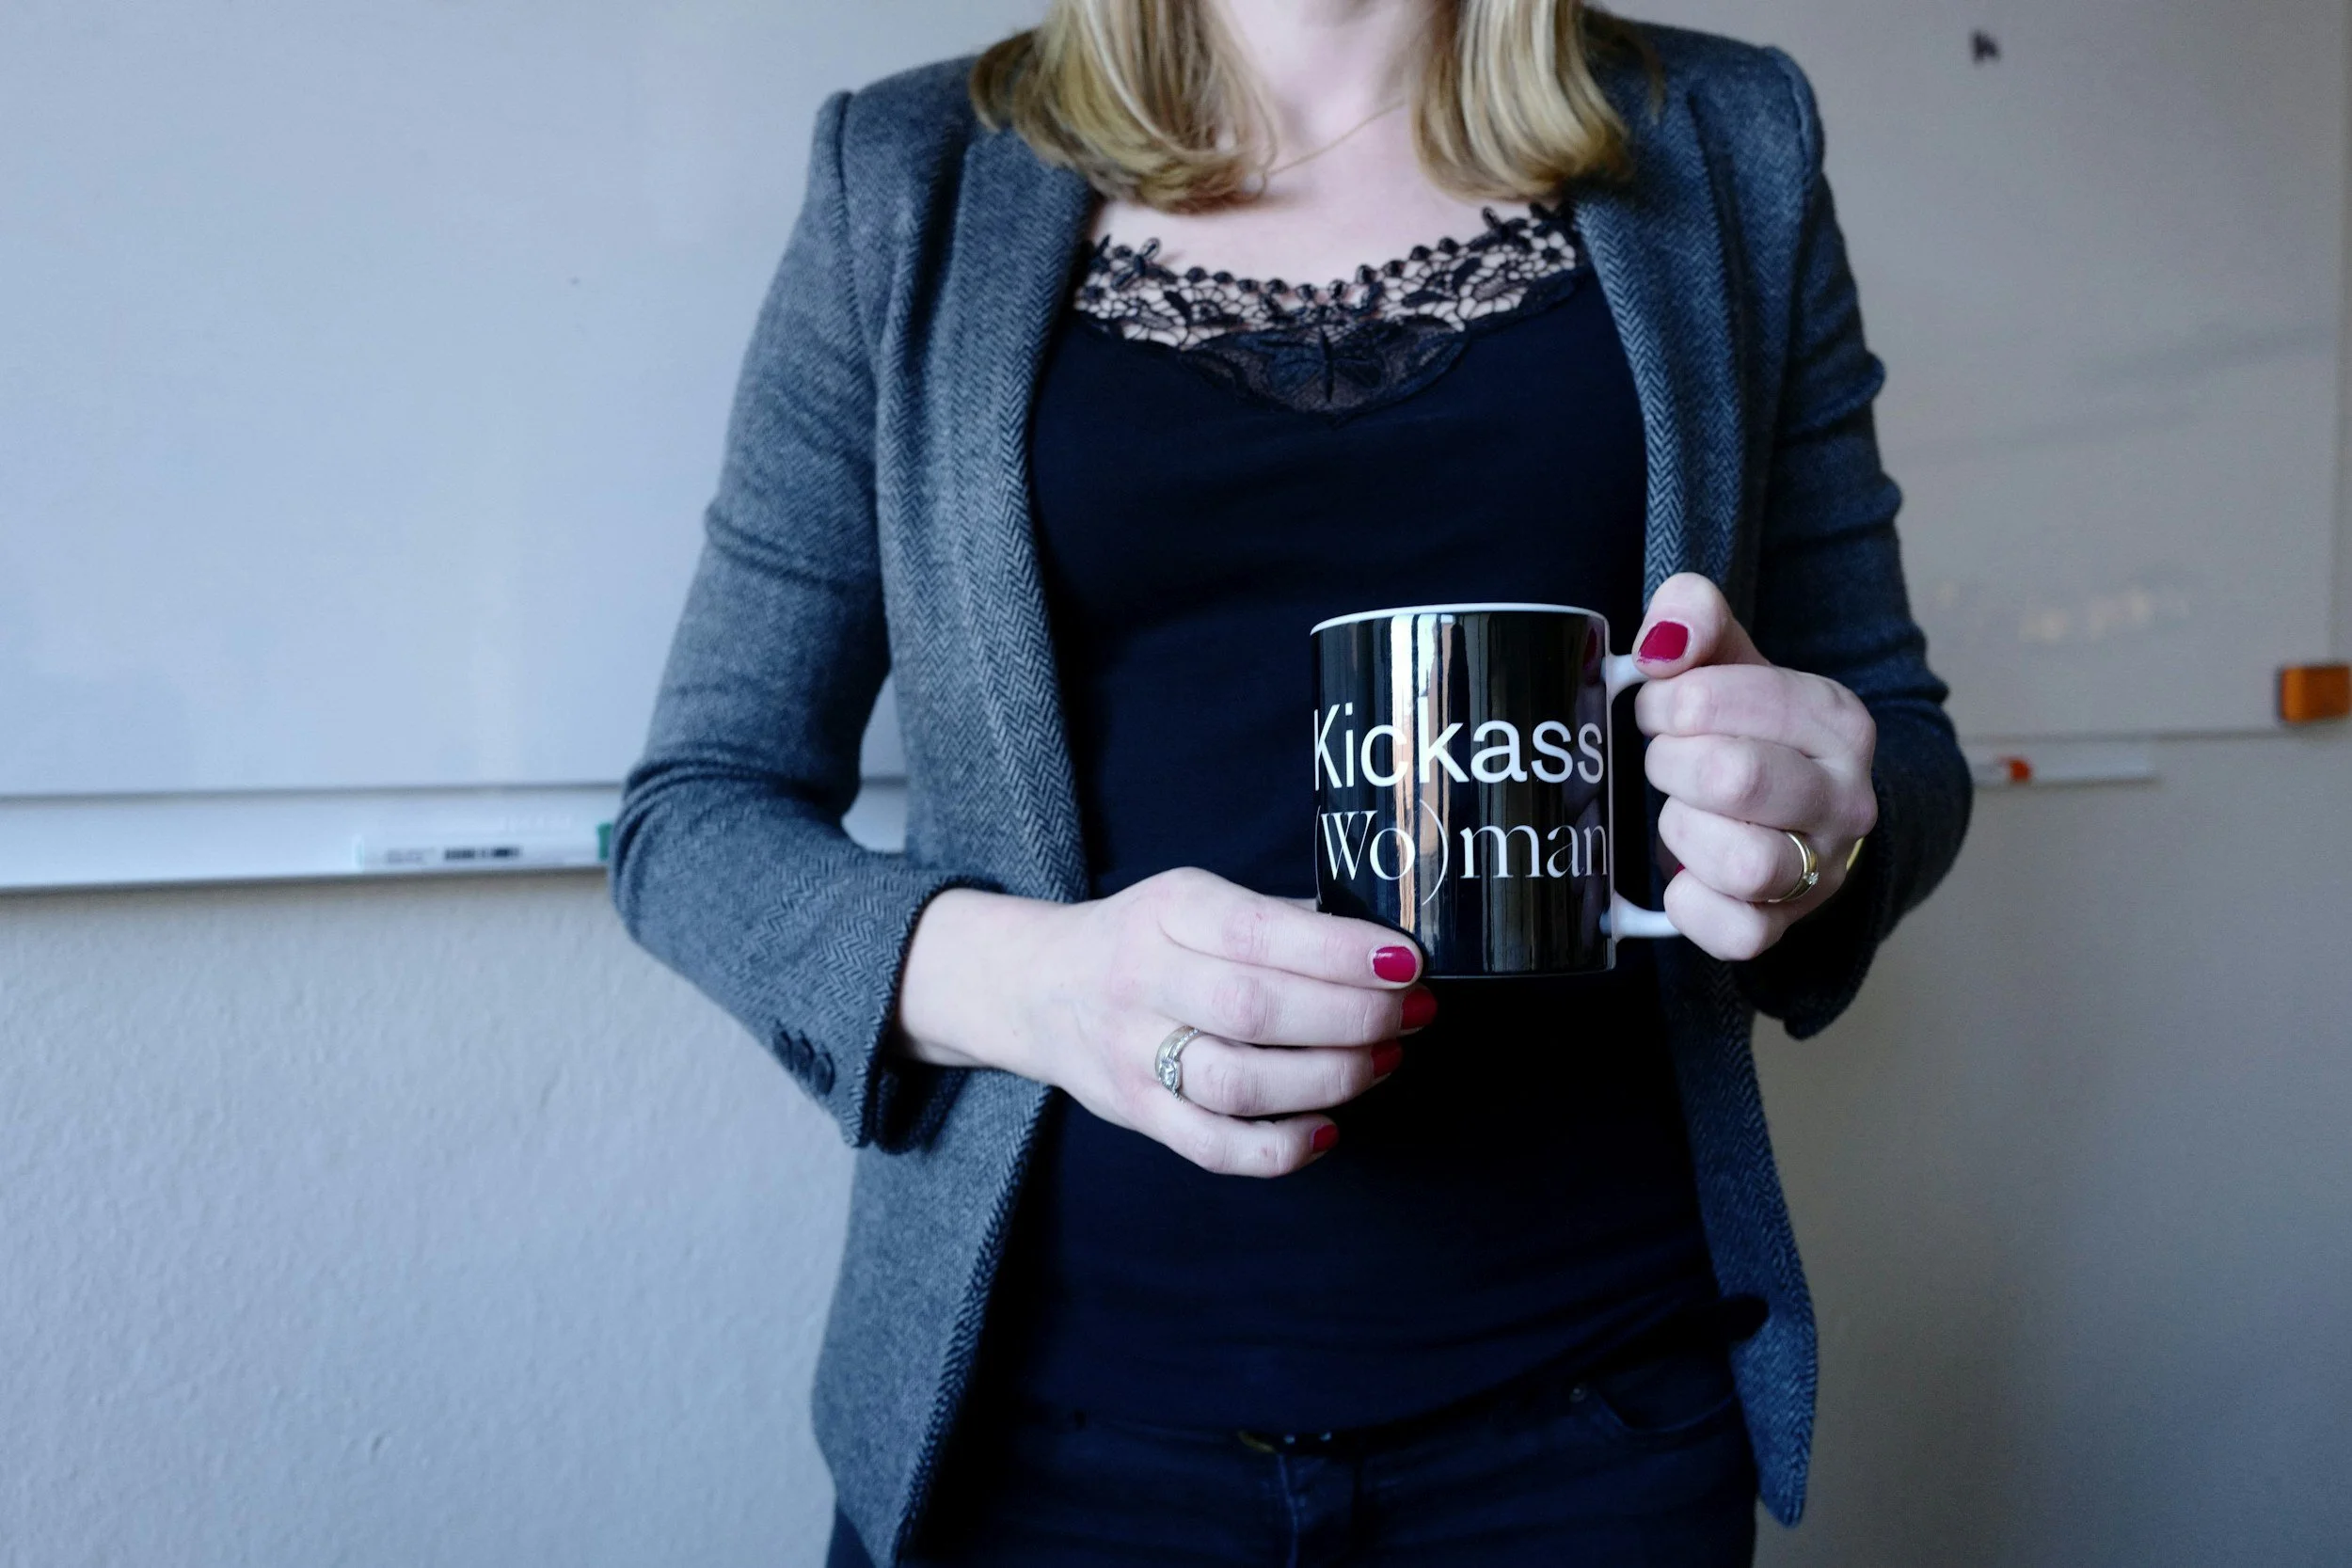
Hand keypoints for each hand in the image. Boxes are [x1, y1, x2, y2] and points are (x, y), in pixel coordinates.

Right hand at [894, 869, 1432, 1176]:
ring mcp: (1136, 1054)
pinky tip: (1328, 1130)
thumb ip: (1277, 920)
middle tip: (1413, 1013)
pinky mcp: (1139, 1113)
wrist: (1039, 986)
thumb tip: (1380, 948)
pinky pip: (1212, 1147)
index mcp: (1170, 912)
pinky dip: (1279, 1149)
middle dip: (1351, 1016)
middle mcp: (1145, 981)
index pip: (1261, 933)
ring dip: (1329, 1077)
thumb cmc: (1145, 939)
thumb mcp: (1195, 898)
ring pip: (1238, 1082)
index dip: (1341, 953)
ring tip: (1383, 1061)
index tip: (1406, 961)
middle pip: (1255, 1010)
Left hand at [1629, 574, 1877, 961]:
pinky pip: (1733, 932)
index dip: (1664, 702)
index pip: (1712, 699)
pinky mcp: (1784, 926)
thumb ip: (1693, 616)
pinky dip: (1691, 904)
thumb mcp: (1727, 657)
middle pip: (1733, 778)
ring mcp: (1822, 870)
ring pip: (1742, 863)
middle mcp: (1846, 797)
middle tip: (1668, 760)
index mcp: (1836, 720)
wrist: (1792, 812)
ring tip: (1684, 812)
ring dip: (1684, 831)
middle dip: (1671, 764)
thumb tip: (1662, 643)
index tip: (1662, 709)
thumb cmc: (1748, 729)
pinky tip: (1686, 872)